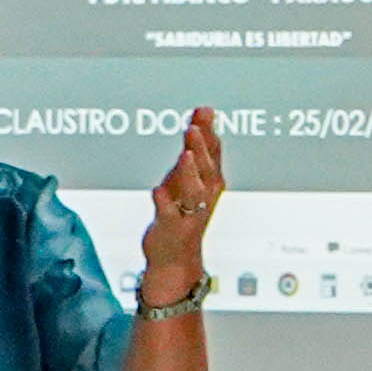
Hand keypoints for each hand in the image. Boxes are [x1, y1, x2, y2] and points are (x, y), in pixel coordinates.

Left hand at [142, 108, 226, 303]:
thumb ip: (197, 146)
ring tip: (185, 155)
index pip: (213, 153)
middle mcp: (203, 197)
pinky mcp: (171, 229)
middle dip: (202, 149)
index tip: (203, 112)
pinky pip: (169, 216)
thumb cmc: (182, 214)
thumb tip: (202, 113)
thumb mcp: (189, 177)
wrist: (175, 258)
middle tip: (194, 129)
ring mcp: (188, 214)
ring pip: (193, 192)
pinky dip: (165, 203)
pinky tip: (158, 190)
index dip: (209, 132)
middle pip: (206, 170)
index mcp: (209, 182)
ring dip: (190, 174)